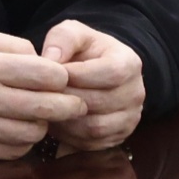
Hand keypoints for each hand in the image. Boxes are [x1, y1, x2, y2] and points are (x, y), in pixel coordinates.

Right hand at [0, 26, 81, 156]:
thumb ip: (10, 45)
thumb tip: (43, 61)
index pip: (46, 75)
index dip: (62, 77)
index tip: (62, 78)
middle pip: (46, 107)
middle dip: (67, 105)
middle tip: (73, 102)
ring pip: (33, 134)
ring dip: (43, 125)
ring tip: (39, 116)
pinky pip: (12, 152)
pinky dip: (22, 143)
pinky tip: (17, 130)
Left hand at [41, 20, 148, 150]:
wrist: (98, 72)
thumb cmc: (84, 51)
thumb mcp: (74, 33)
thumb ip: (63, 38)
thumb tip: (50, 59)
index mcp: (129, 64)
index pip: (109, 73)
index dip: (77, 75)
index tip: (52, 75)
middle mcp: (136, 93)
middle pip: (98, 103)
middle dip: (66, 99)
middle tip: (43, 95)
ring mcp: (130, 119)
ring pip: (94, 128)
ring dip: (65, 121)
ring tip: (49, 108)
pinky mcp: (118, 138)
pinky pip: (91, 144)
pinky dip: (70, 137)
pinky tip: (58, 122)